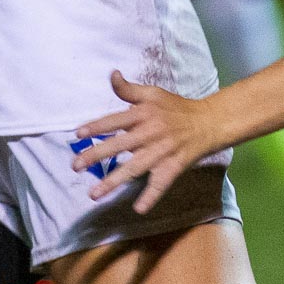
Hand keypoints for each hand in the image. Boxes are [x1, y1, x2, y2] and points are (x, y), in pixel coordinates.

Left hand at [72, 71, 227, 213]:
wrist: (208, 122)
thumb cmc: (175, 108)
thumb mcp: (153, 93)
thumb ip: (129, 89)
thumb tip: (111, 75)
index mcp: (144, 114)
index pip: (115, 120)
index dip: (97, 127)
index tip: (78, 135)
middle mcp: (150, 133)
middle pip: (120, 146)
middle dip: (96, 156)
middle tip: (75, 166)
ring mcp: (161, 152)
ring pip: (134, 168)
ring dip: (113, 181)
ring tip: (93, 194)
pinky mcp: (173, 167)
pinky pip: (160, 184)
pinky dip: (151, 197)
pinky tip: (138, 209)